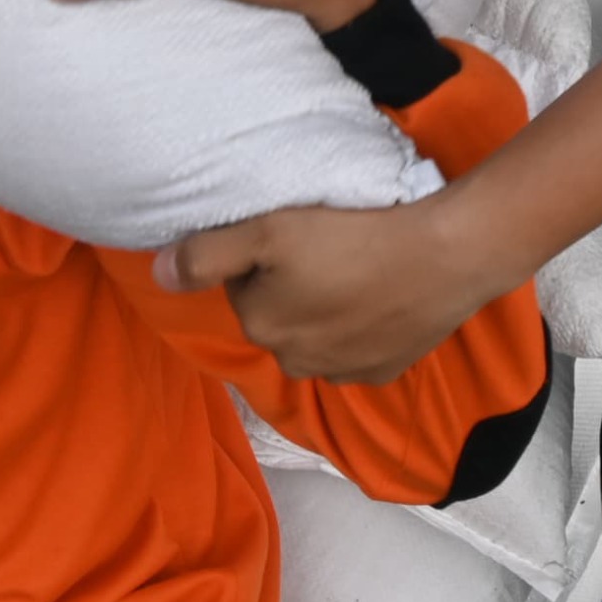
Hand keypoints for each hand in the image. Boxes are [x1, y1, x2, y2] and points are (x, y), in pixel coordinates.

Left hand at [151, 196, 484, 383]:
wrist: (444, 256)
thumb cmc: (351, 234)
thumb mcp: (268, 229)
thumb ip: (205, 254)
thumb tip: (156, 274)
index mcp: (261, 326)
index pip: (244, 284)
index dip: (265, 253)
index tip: (298, 232)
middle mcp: (294, 361)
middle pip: (279, 311)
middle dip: (293, 283)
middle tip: (329, 245)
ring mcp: (342, 372)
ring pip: (316, 332)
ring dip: (327, 306)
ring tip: (358, 265)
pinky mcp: (382, 372)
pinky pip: (357, 346)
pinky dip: (363, 325)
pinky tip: (380, 294)